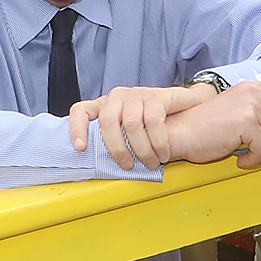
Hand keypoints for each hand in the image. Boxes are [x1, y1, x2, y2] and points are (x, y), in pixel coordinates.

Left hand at [68, 83, 212, 168]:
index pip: (81, 110)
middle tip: (127, 165)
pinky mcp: (157, 96)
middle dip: (117, 148)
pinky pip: (153, 120)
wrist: (184, 109)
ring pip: (131, 124)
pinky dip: (158, 142)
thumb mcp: (126, 132)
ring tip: (151, 163)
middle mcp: (117, 97)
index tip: (80, 149)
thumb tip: (92, 165)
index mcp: (104, 105)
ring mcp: (137, 94)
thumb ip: (111, 141)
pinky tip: (163, 153)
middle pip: (107, 121)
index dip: (76, 128)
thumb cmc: (149, 126)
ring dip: (141, 150)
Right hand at [166, 78, 260, 168]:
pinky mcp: (246, 121)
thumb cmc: (203, 129)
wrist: (179, 133)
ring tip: (250, 159)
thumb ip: (258, 113)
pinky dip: (255, 160)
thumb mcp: (235, 113)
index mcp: (252, 87)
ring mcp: (250, 105)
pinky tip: (240, 160)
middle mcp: (254, 92)